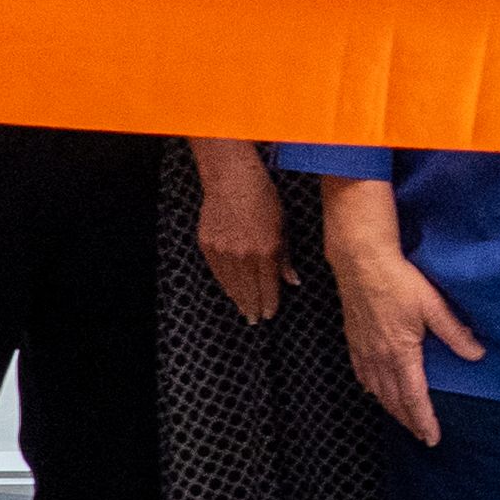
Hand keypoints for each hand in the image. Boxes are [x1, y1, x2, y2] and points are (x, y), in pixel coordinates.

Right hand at [191, 148, 288, 325]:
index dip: (270, 304)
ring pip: (231, 285)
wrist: (232, 179)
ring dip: (238, 299)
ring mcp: (223, 251)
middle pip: (249, 291)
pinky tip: (229, 290)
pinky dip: (224, 283)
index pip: (268, 288)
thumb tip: (292, 281)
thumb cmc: (263, 197)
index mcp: (267, 251)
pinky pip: (217, 272)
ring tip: (243, 310)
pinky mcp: (208, 245)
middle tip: (255, 320)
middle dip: (253, 307)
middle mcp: (244, 256)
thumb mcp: (282, 226)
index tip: (270, 314)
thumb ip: (285, 257)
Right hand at [336, 228, 484, 446]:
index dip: (423, 420)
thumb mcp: (433, 305)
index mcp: (401, 353)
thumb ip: (455, 333)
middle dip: (408, 421)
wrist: (360, 261)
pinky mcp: (354, 340)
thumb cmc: (398, 280)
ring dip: (391, 408)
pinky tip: (375, 391)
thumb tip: (477, 354)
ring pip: (377, 391)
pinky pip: (362, 375)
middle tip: (421, 436)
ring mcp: (363, 350)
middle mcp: (379, 358)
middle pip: (394, 400)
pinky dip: (372, 389)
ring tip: (403, 419)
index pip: (414, 398)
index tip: (432, 438)